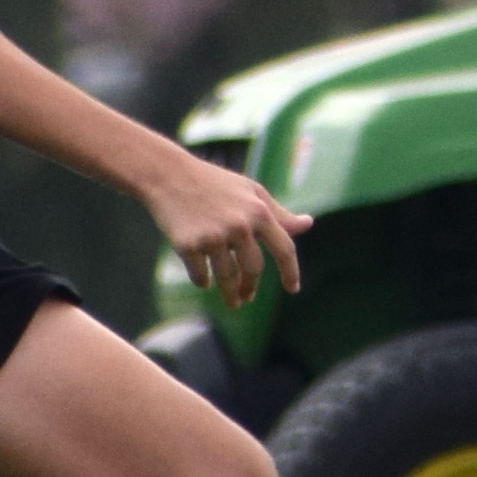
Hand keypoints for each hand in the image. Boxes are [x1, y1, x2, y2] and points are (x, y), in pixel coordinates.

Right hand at [146, 152, 309, 307]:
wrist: (168, 174)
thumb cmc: (214, 183)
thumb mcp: (251, 192)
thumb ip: (279, 213)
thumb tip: (308, 224)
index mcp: (258, 212)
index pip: (284, 249)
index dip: (291, 272)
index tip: (293, 289)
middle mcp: (239, 226)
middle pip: (253, 270)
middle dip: (251, 288)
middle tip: (248, 298)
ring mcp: (213, 237)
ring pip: (227, 279)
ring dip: (230, 295)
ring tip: (233, 302)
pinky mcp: (188, 245)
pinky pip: (200, 276)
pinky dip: (203, 281)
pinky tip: (205, 282)